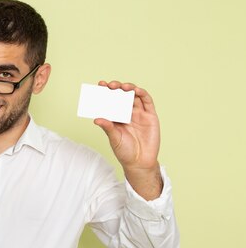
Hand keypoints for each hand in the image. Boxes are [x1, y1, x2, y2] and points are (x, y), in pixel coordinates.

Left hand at [93, 81, 162, 199]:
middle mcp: (128, 113)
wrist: (140, 162)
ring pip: (134, 96)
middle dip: (116, 88)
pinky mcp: (150, 116)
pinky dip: (142, 94)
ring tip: (122, 86)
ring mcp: (140, 114)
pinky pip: (147, 102)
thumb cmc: (125, 151)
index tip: (100, 85)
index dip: (106, 92)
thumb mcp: (114, 138)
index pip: (111, 101)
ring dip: (129, 88)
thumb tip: (96, 119)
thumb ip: (108, 128)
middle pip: (122, 96)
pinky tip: (136, 90)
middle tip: (110, 85)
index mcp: (117, 117)